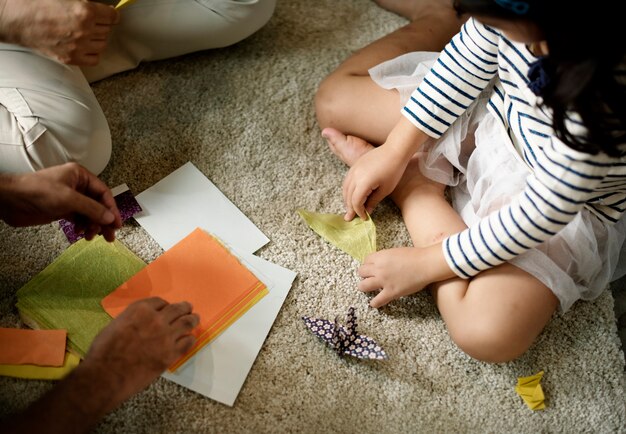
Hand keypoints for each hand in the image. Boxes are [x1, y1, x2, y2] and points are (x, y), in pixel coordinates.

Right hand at [0, 0, 118, 65]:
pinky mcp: (71, 58)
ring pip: (102, 44)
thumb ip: (85, 3)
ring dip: (97, 38)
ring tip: (85, 32)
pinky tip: (84, 45)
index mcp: (85, 12)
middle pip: (107, 30)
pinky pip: (94, 59)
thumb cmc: (36, 4)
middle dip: (101, 25)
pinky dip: (92, 52)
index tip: (108, 14)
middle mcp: (84, 31)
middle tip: (90, 21)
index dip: (111, 14)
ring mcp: (78, 46)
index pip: (113, 16)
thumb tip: (102, 9)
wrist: (16, 19)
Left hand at [0, 162, 121, 240]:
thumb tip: (110, 218)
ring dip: (92, 225)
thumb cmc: (37, 191)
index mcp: (80, 176)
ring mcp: (69, 198)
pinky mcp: (61, 209)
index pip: (103, 192)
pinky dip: (82, 226)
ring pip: (89, 213)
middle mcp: (77, 186)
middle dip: (104, 220)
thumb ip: (92, 209)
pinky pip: (79, 219)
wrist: (10, 200)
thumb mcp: (69, 199)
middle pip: (98, 204)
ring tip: (92, 236)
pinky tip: (80, 233)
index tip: (116, 224)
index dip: (112, 208)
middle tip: (110, 236)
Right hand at [83, 298, 198, 404]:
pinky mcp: (171, 354)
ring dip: (192, 320)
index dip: (165, 306)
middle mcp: (156, 319)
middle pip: (177, 309)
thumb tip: (139, 323)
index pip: (160, 302)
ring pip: (187, 322)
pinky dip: (190, 339)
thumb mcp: (115, 325)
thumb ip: (132, 320)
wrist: (106, 376)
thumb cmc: (103, 351)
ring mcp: (166, 336)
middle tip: (189, 309)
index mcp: (140, 310)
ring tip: (195, 319)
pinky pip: (188, 342)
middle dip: (184, 308)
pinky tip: (190, 339)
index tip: (167, 309)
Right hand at [342, 116, 427, 220]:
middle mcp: (355, 176)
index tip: (364, 218)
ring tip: (351, 207)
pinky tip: (352, 194)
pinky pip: (347, 180)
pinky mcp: (355, 165)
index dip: (359, 211)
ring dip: (347, 199)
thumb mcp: (385, 189)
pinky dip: (348, 189)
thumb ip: (373, 201)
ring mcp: (353, 169)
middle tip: (352, 217)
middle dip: (350, 207)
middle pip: (348, 196)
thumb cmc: (394, 170)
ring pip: (345, 188)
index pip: (355, 202)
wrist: (395, 150)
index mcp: (363, 183)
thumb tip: (367, 211)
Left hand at [358, 244, 452, 307]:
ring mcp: (383, 281)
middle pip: (362, 272)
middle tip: (369, 277)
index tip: (371, 267)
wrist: (426, 264)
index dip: (368, 264)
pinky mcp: (391, 292)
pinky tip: (374, 303)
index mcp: (380, 256)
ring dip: (363, 287)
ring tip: (367, 288)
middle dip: (364, 274)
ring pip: (363, 286)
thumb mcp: (395, 252)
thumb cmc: (415, 256)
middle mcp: (378, 268)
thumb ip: (385, 258)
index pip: (366, 260)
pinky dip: (374, 303)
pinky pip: (377, 301)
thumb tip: (382, 264)